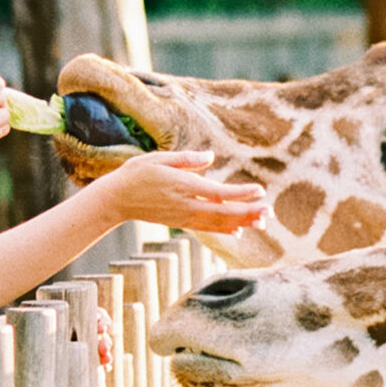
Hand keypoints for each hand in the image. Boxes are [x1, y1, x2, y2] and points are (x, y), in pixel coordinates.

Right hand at [104, 150, 264, 239]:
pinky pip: (207, 228)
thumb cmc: (136, 174)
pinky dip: (224, 229)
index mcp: (183, 185)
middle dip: (248, 212)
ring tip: (262, 221)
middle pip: (223, 212)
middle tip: (269, 211)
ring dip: (242, 222)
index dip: (240, 193)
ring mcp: (183, 216)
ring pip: (218, 223)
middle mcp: (186, 204)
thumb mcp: (158, 158)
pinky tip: (239, 230)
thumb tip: (210, 156)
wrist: (116, 200)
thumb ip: (186, 159)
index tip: (260, 191)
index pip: (218, 193)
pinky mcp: (180, 222)